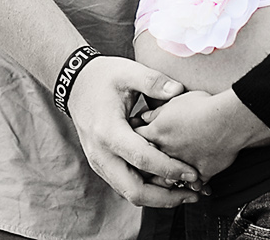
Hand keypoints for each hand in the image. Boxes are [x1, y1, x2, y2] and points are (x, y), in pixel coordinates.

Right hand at [65, 56, 201, 207]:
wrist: (76, 84)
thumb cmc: (102, 77)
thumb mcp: (127, 71)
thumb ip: (153, 81)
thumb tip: (178, 90)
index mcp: (107, 131)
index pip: (141, 159)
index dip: (169, 169)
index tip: (192, 173)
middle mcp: (100, 154)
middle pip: (134, 191)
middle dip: (166, 197)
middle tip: (193, 194)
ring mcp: (100, 163)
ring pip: (130, 194)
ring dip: (159, 198)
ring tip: (186, 193)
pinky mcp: (103, 166)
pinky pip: (126, 186)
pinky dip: (149, 190)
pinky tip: (168, 184)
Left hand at [136, 89, 269, 180]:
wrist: (228, 121)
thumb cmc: (203, 106)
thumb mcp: (174, 101)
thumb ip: (157, 112)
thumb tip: (145, 117)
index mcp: (157, 132)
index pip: (136, 137)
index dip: (136, 136)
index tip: (138, 136)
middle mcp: (166, 152)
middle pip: (150, 162)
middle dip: (151, 160)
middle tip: (154, 157)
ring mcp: (182, 165)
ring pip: (170, 177)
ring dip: (170, 175)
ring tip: (173, 172)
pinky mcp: (201, 174)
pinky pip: (194, 183)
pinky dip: (195, 182)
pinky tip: (195, 181)